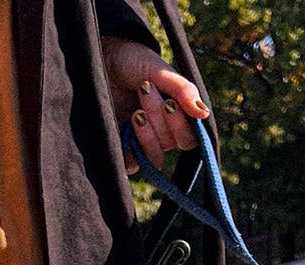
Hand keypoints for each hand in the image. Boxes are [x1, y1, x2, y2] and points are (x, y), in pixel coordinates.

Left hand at [100, 38, 209, 174]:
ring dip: (148, 135)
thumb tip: (204, 114)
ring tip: (136, 111)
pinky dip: (131, 154)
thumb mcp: (160, 71)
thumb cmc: (133, 62)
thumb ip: (183, 90)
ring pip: (154, 157)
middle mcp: (161, 133)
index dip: (182, 125)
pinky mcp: (120, 148)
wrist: (100, 59)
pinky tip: (126, 130)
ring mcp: (140, 143)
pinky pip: (132, 166)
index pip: (190, 138)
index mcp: (176, 116)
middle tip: (145, 91)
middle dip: (160, 120)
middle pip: (171, 144)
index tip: (170, 102)